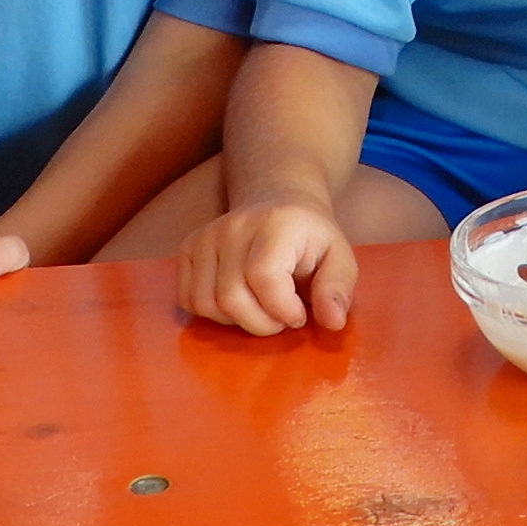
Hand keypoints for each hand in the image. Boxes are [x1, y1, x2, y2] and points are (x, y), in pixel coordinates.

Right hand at [177, 196, 355, 335]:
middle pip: (231, 297)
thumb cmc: (310, 238)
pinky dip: (211, 313)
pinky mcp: (187, 248)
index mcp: (276, 224)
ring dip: (236, 321)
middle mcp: (234, 226)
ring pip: (206, 303)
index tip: (299, 315)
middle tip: (281, 318)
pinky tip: (236, 303)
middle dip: (261, 323)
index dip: (282, 310)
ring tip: (260, 309)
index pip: (264, 277)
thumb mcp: (339, 257)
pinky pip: (187, 298)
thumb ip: (337, 288)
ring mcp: (206, 236)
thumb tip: (332, 322)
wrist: (277, 202)